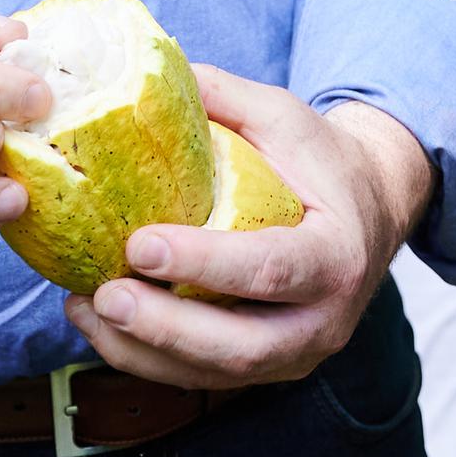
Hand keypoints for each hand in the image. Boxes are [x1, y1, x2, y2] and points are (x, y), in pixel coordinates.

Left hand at [64, 74, 429, 388]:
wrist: (371, 212)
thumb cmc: (322, 162)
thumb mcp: (284, 117)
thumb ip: (221, 97)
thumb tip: (140, 79)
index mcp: (335, 255)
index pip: (270, 269)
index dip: (203, 263)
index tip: (141, 244)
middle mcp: (322, 319)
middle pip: (241, 345)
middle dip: (164, 327)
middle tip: (105, 293)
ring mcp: (295, 353)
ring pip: (215, 373)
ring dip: (142, 350)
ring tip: (85, 309)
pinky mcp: (266, 368)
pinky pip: (202, 377)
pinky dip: (146, 357)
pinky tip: (98, 323)